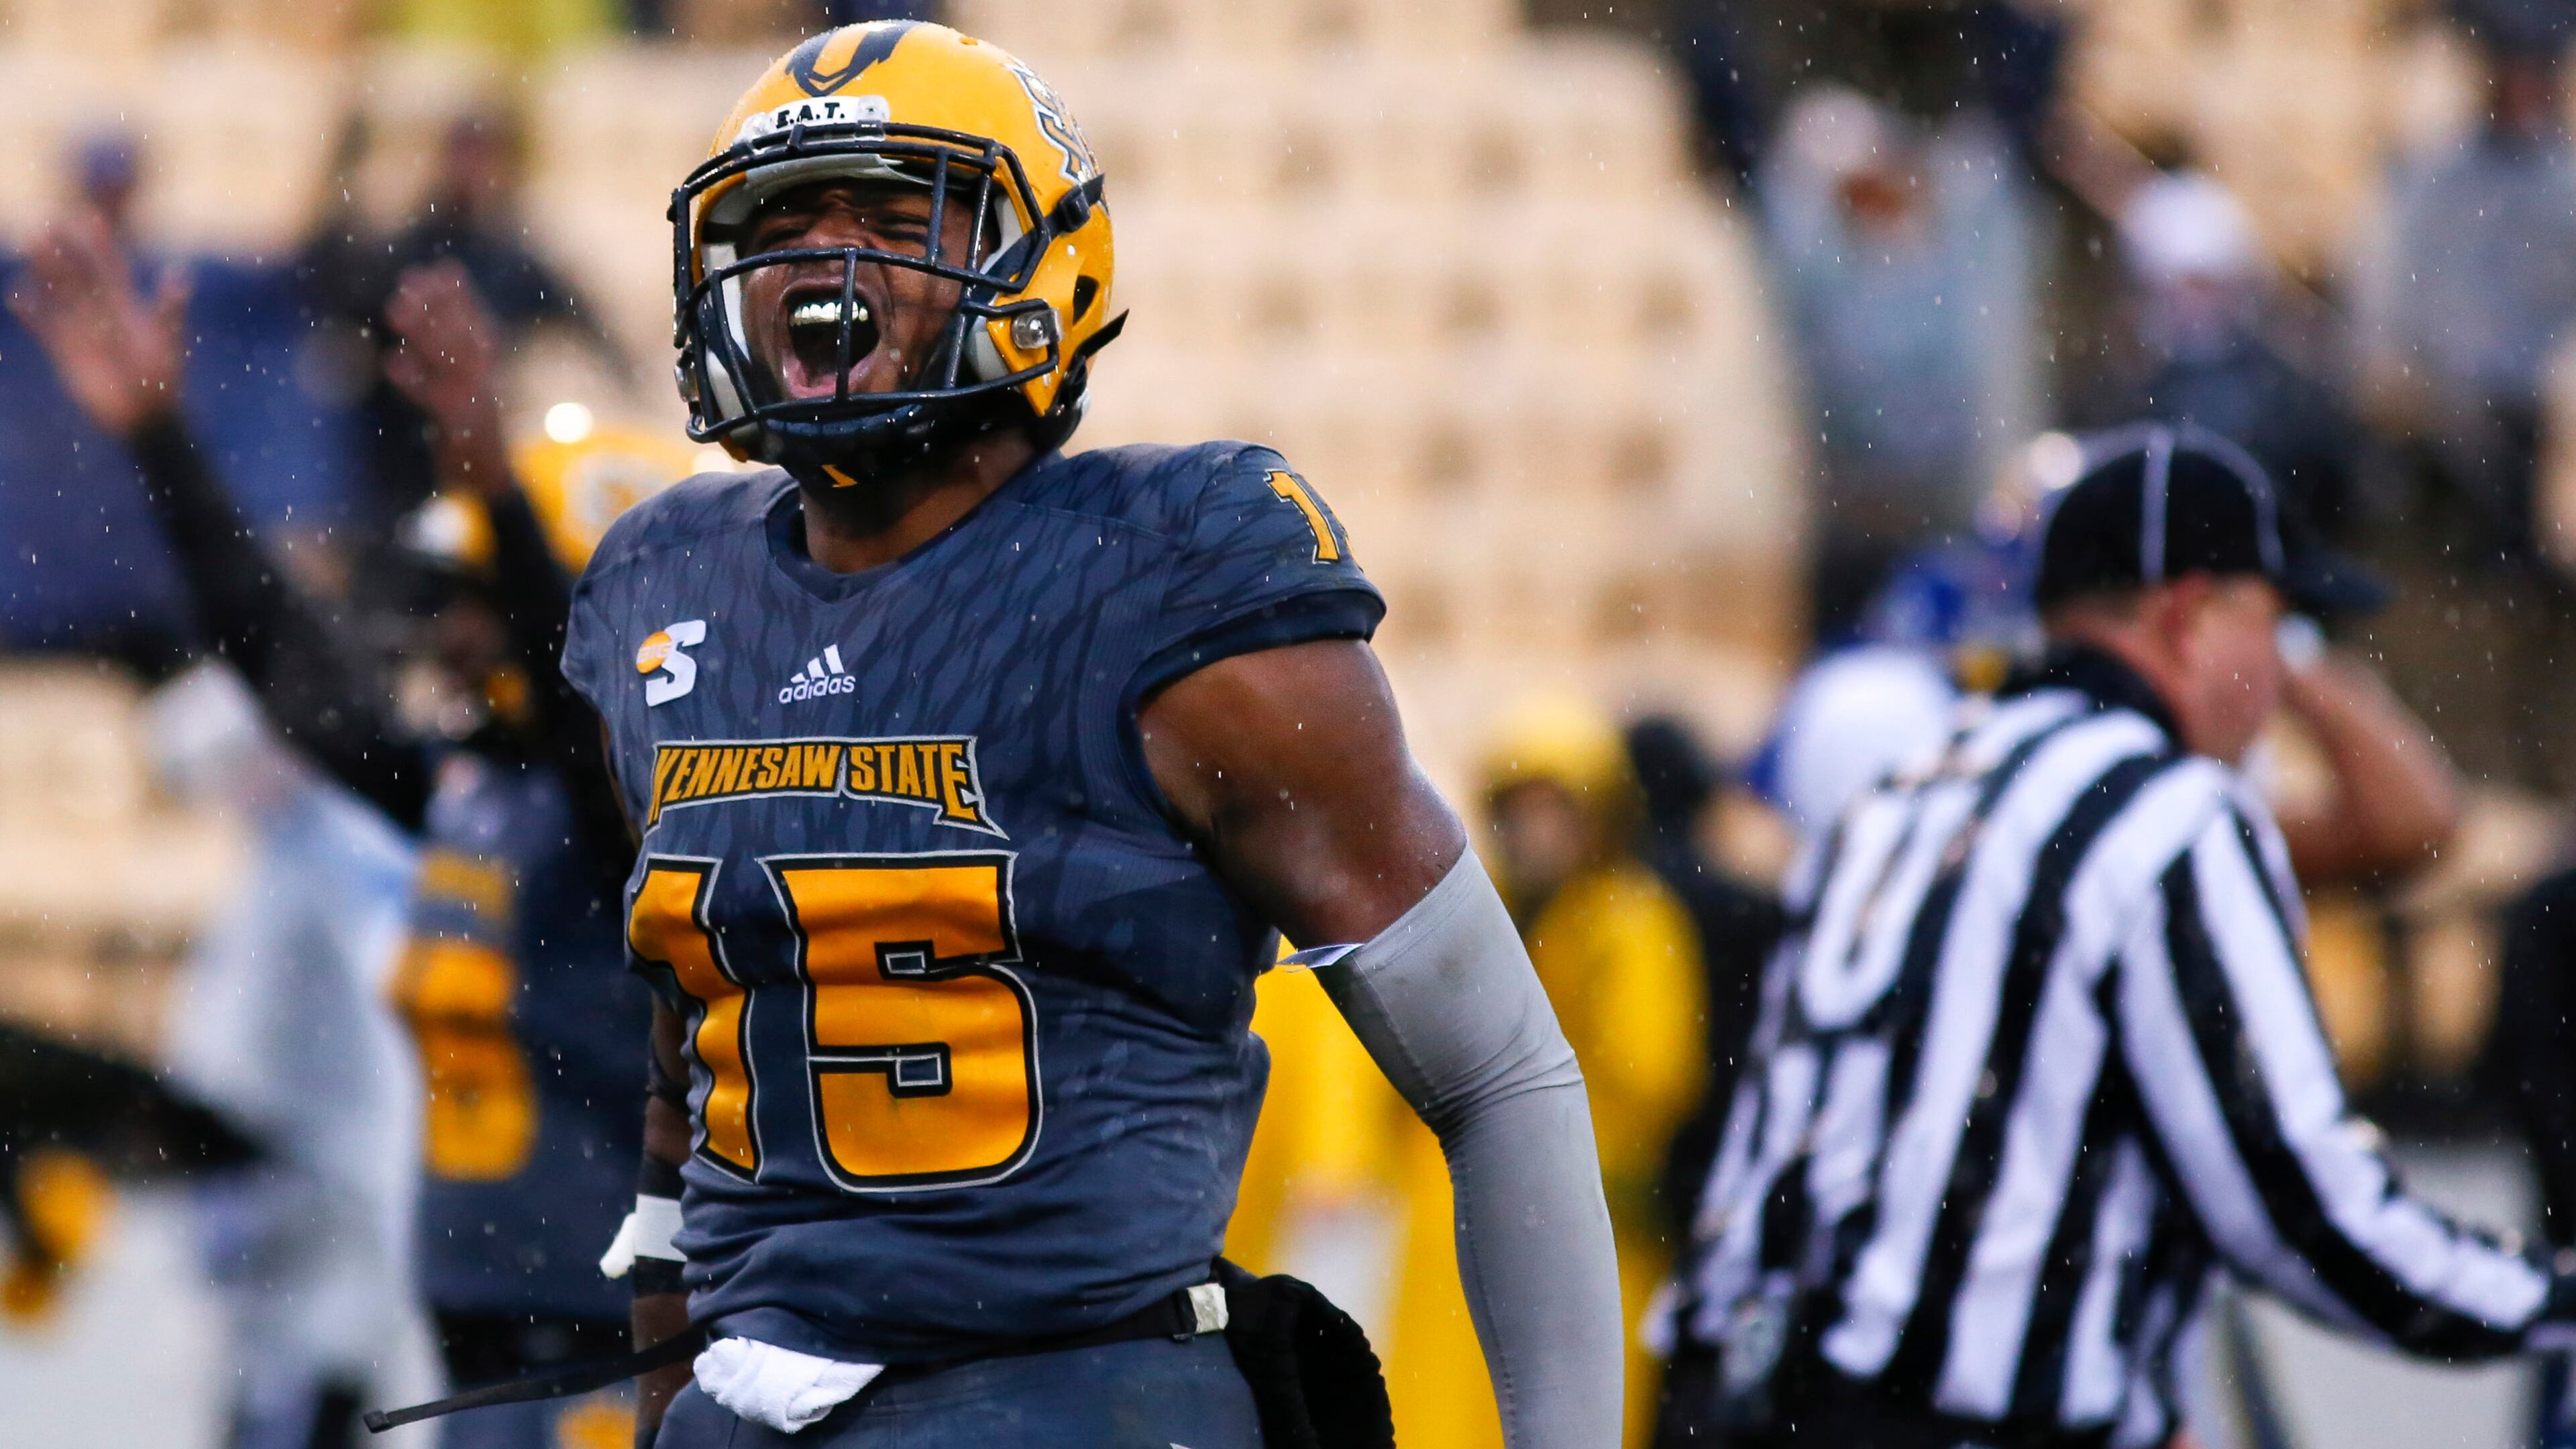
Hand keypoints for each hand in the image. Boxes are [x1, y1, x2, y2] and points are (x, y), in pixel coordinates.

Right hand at [7, 210, 186, 436]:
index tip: (91, 219)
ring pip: (60, 295)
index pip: (112, 269)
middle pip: (80, 275)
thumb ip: (171, 309)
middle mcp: (102, 314)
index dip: (102, 246)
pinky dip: (32, 313)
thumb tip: (180, 275)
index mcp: (129, 309)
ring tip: (32, 246)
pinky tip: (16, 296)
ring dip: (46, 272)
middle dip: (66, 251)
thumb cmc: (163, 380)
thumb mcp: (169, 342)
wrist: (145, 414)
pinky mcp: (67, 352)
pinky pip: (45, 328)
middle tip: (48, 223)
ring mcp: (82, 331)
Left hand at [383, 260, 509, 491]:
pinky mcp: (460, 428)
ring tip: (395, 310)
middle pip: (459, 335)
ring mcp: (472, 401)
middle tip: (410, 282)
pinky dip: (416, 382)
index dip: (457, 296)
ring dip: (424, 335)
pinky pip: (436, 401)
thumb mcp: (461, 374)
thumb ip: (449, 334)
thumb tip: (445, 279)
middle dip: (436, 307)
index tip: (441, 271)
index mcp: (484, 363)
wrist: (488, 474)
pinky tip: (393, 362)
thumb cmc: (468, 419)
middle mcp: (482, 377)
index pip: (473, 321)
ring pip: (449, 361)